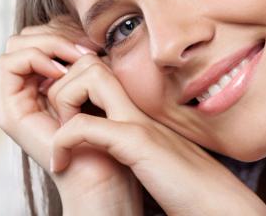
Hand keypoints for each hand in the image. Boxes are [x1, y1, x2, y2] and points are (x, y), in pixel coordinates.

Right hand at [0, 16, 141, 213]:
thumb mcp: (100, 81)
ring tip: (75, 58)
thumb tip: (85, 31)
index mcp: (46, 80)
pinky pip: (8, 63)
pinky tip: (61, 72)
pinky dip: (35, 58)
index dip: (62, 29)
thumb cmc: (111, 130)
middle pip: (25, 34)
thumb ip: (85, 58)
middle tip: (85, 48)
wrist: (105, 173)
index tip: (91, 42)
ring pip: (16, 44)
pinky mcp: (10, 111)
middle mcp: (27, 87)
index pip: (41, 33)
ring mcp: (16, 99)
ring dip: (47, 43)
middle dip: (55, 32)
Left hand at [46, 53, 265, 215]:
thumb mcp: (144, 155)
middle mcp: (136, 107)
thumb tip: (99, 139)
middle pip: (89, 63)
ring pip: (86, 78)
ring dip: (61, 106)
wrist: (215, 203)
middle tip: (50, 122)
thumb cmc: (182, 187)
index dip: (69, 84)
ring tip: (58, 141)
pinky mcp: (137, 141)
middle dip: (59, 86)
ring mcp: (137, 120)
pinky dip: (63, 142)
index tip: (54, 115)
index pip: (96, 70)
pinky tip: (60, 164)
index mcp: (135, 111)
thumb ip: (124, 139)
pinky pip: (85, 126)